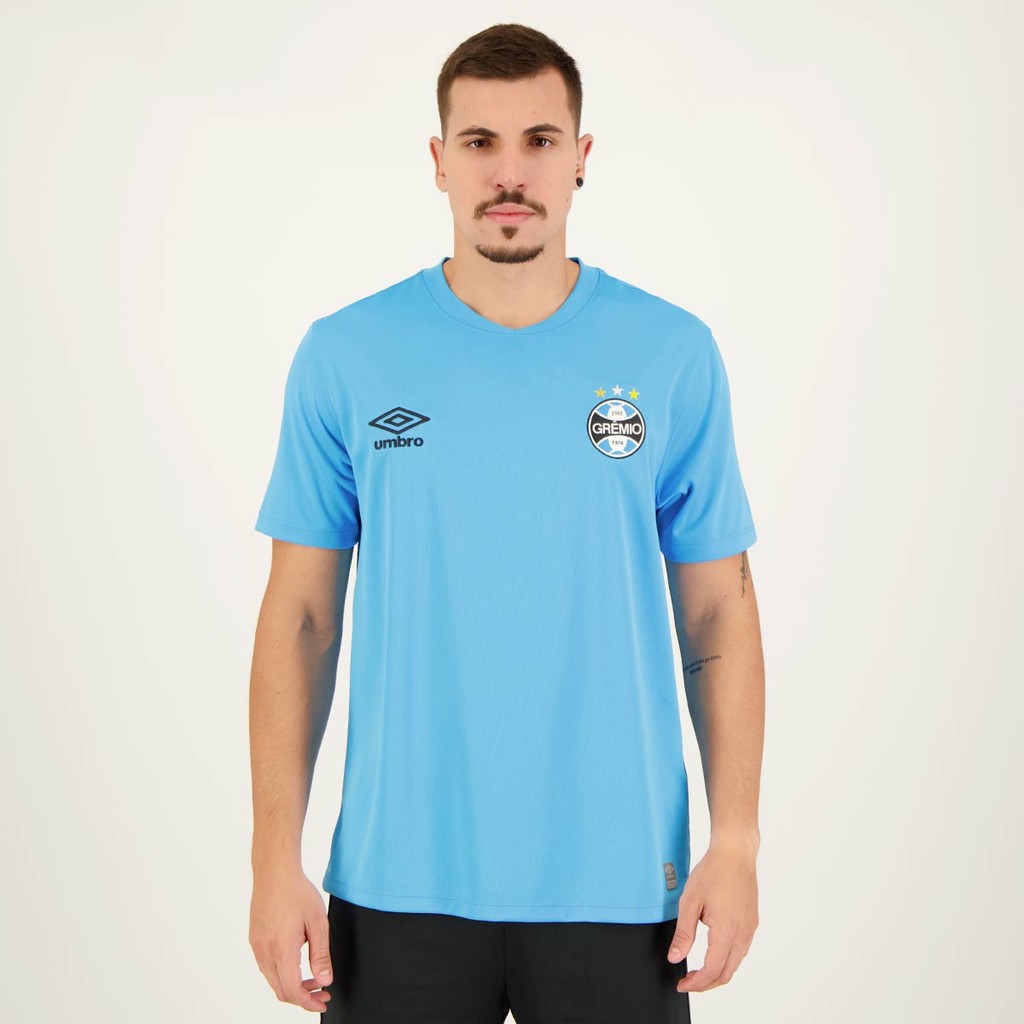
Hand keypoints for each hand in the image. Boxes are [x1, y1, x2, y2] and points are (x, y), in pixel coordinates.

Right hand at [249, 868, 333, 1012]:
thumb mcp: (318, 922)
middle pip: (281, 990)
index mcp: (281, 950)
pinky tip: (297, 963)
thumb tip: (324, 980)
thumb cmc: (297, 892)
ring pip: (273, 980)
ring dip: (293, 985)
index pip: (292, 991)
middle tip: (322, 993)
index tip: (322, 1002)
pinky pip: (267, 967)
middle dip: (303, 997)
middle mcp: (265, 952)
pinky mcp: (255, 940)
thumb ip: (321, 954)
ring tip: (314, 978)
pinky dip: (283, 973)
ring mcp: (257, 947)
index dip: (308, 1002)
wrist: (274, 872)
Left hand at [665, 841, 758, 992]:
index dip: (696, 983)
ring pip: (735, 964)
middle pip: (726, 973)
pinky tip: (712, 952)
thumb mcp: (690, 901)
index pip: (712, 970)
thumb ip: (683, 933)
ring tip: (697, 969)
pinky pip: (741, 950)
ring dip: (717, 972)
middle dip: (706, 983)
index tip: (682, 984)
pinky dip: (726, 960)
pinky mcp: (751, 922)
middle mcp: (742, 934)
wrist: (735, 853)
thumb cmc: (712, 872)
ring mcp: (750, 929)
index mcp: (727, 931)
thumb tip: (675, 957)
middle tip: (687, 981)